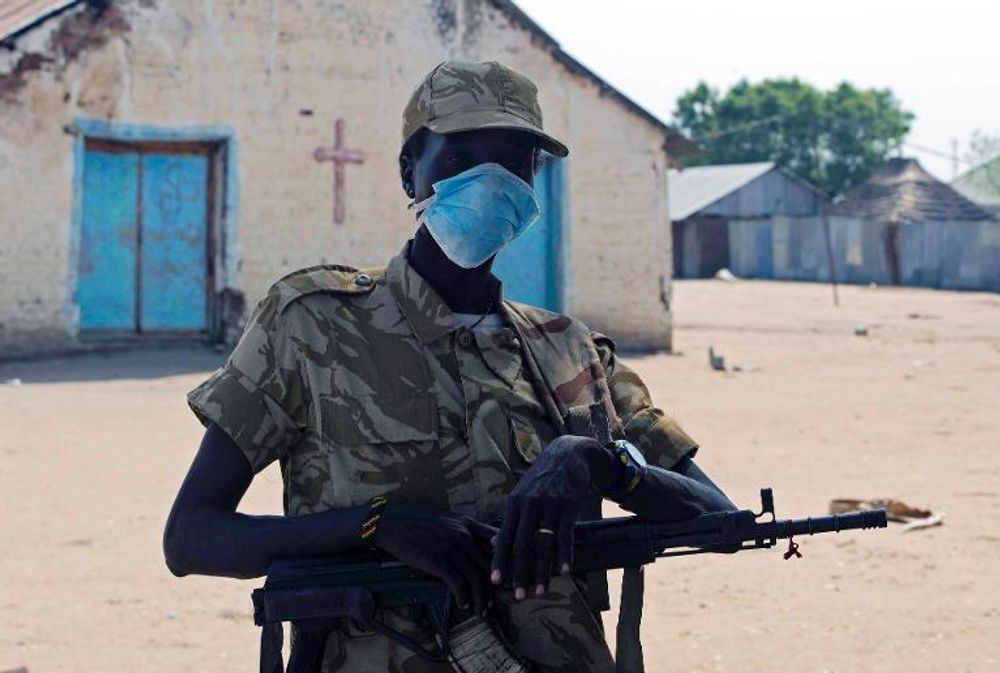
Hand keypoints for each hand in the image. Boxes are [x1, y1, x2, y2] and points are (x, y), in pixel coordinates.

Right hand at [373, 503, 495, 614]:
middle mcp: (464, 534)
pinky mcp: (437, 561)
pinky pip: (458, 583)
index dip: (507, 562)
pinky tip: (462, 603)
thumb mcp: (449, 522)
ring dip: (480, 598)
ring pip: (475, 577)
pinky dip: (463, 597)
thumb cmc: (422, 526)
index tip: (509, 578)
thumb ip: (467, 532)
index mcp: (469, 523)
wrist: (394, 526)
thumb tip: (484, 549)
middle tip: (493, 603)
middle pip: (489, 565)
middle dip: (494, 588)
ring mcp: (451, 547)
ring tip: (480, 610)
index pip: (498, 541)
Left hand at [491, 435, 615, 599]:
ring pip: (543, 544)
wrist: (568, 454)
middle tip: (518, 596)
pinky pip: (566, 534)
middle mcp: (529, 505)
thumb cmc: (542, 478)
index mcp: (514, 503)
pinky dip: (565, 554)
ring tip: (539, 591)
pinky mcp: (569, 505)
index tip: (494, 581)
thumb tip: (496, 543)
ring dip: (542, 571)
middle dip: (519, 572)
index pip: (504, 537)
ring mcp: (550, 505)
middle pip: (522, 544)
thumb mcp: (522, 493)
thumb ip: (511, 518)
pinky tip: (564, 571)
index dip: (500, 560)